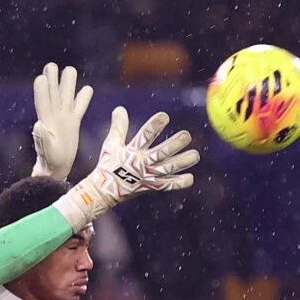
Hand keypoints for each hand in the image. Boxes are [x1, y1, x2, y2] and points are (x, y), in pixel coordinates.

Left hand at [30, 62, 91, 181]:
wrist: (56, 169)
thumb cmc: (50, 162)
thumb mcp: (47, 151)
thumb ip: (43, 138)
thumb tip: (39, 124)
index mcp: (46, 122)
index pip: (43, 102)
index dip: (42, 90)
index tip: (41, 77)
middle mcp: (55, 117)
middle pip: (55, 94)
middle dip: (53, 80)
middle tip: (51, 65)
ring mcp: (64, 119)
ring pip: (67, 97)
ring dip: (68, 84)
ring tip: (69, 69)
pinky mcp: (73, 123)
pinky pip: (79, 107)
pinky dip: (83, 98)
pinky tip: (87, 88)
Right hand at [58, 108, 198, 221]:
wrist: (104, 191)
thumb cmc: (109, 164)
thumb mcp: (111, 144)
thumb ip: (118, 126)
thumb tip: (119, 108)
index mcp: (132, 151)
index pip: (144, 136)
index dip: (154, 126)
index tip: (164, 117)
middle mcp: (142, 163)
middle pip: (161, 153)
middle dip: (174, 144)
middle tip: (186, 136)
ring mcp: (148, 176)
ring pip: (168, 168)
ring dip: (182, 162)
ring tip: (195, 155)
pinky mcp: (151, 186)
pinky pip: (167, 186)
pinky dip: (179, 183)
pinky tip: (190, 178)